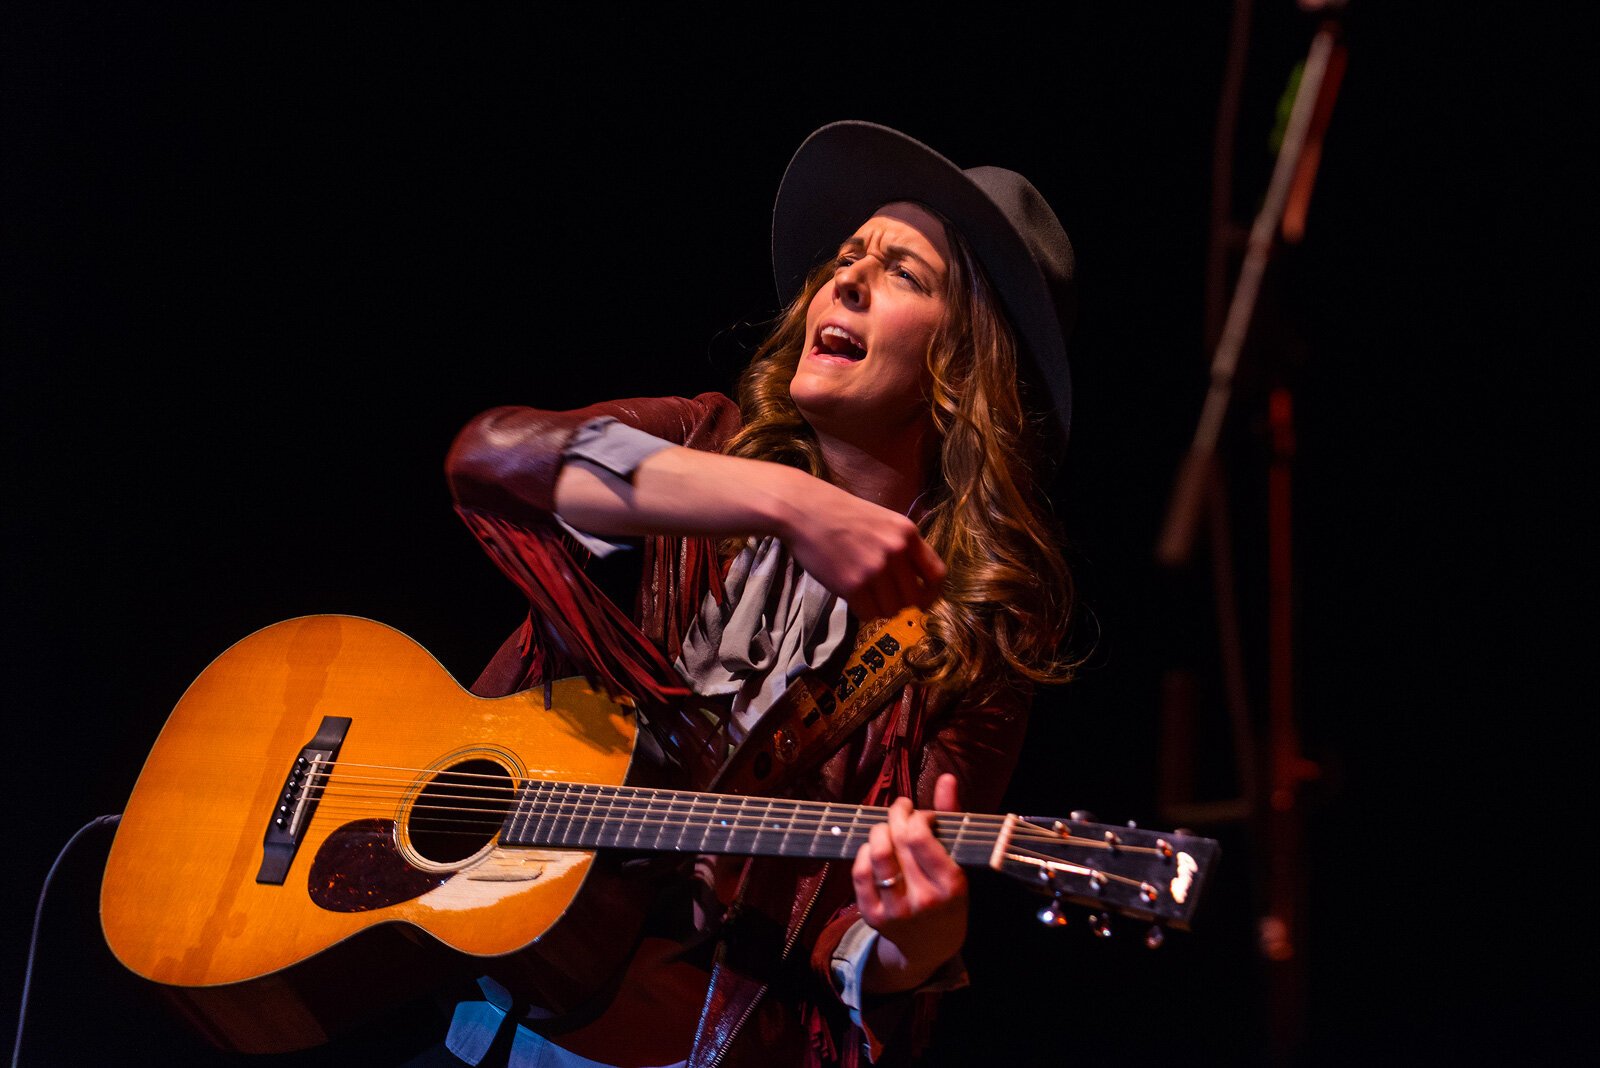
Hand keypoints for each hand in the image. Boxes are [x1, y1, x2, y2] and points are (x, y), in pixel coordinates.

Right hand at [778, 476, 945, 620]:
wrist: (803, 509)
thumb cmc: (840, 515)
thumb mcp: (883, 521)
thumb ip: (901, 547)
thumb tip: (915, 583)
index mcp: (907, 534)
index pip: (937, 574)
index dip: (932, 594)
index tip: (922, 601)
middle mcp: (896, 551)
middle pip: (914, 599)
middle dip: (901, 604)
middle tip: (885, 599)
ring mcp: (874, 569)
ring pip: (891, 610)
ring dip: (879, 608)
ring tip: (864, 593)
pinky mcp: (852, 585)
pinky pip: (868, 613)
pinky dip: (861, 610)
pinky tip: (851, 595)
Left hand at [852, 772, 967, 993]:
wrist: (931, 948)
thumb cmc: (948, 896)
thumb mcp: (959, 862)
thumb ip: (953, 818)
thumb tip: (946, 778)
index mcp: (951, 886)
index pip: (920, 837)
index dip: (916, 815)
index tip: (921, 813)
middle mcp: (923, 901)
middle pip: (897, 841)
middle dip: (896, 815)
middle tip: (901, 810)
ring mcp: (896, 911)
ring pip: (876, 853)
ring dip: (879, 830)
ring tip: (888, 828)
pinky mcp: (872, 917)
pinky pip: (859, 873)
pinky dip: (864, 852)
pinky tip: (874, 849)